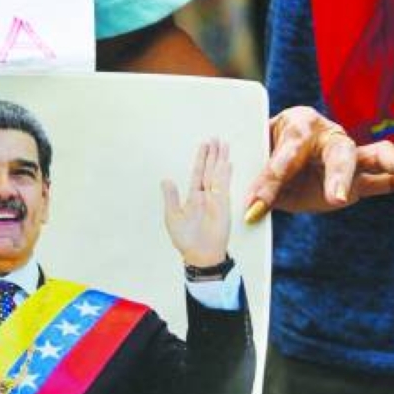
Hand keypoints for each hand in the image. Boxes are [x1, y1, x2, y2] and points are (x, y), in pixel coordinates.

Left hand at [161, 137, 231, 265]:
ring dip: (220, 159)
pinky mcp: (223, 205)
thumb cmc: (186, 239)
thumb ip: (171, 197)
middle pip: (210, 169)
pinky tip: (227, 163)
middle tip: (215, 138)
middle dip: (212, 154)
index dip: (201, 159)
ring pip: (218, 174)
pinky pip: (224, 186)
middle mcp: (205, 195)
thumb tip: (166, 180)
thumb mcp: (173, 216)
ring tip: (223, 144)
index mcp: (193, 197)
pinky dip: (225, 174)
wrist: (200, 255)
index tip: (204, 146)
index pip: (198, 173)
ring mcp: (215, 199)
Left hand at [244, 108, 393, 219]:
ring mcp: (349, 156)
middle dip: (339, 175)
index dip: (271, 179)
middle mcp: (328, 135)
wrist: (275, 157)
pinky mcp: (361, 177)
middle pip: (339, 151)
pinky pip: (389, 179)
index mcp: (298, 124)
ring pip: (377, 157)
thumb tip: (252, 210)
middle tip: (337, 198)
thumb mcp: (258, 163)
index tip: (256, 206)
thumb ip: (260, 182)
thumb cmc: (266, 151)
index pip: (288, 151)